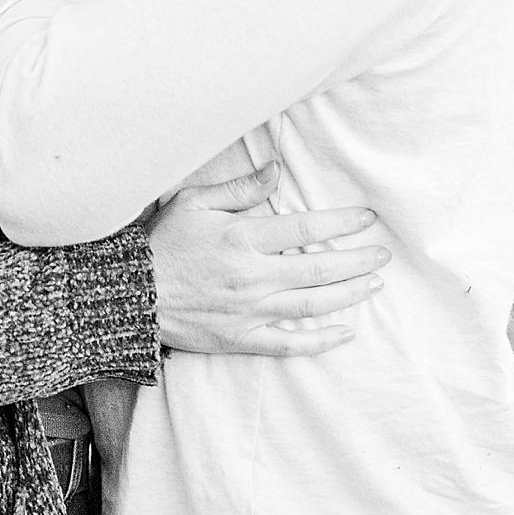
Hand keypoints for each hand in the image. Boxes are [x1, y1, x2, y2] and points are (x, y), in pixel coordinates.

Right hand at [149, 163, 389, 357]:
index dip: (342, 222)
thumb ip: (240, 188)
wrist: (130, 295)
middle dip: (358, 260)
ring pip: (313, 304)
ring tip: (374, 284)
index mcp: (243, 238)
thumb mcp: (194, 203)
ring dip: (349, 294)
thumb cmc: (161, 244)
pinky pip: (290, 343)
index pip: (306, 227)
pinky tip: (345, 333)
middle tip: (383, 254)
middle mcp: (253, 276)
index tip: (367, 219)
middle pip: (319, 268)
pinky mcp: (242, 338)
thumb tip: (277, 171)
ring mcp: (250, 310)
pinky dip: (321, 340)